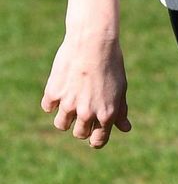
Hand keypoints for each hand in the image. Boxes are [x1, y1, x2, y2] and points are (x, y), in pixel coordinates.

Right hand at [41, 33, 130, 148]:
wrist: (93, 43)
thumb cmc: (111, 65)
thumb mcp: (120, 89)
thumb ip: (120, 111)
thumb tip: (125, 129)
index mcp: (106, 115)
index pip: (98, 140)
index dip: (95, 140)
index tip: (93, 135)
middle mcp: (87, 113)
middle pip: (79, 134)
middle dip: (81, 127)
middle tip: (83, 112)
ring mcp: (68, 104)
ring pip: (61, 125)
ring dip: (65, 118)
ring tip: (70, 103)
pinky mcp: (53, 92)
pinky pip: (48, 107)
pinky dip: (52, 101)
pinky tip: (60, 89)